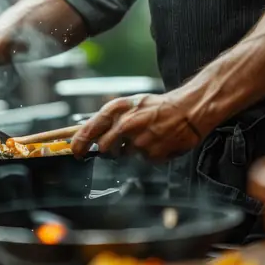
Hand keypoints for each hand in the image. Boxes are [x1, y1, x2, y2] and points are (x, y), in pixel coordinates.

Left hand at [71, 91, 203, 161]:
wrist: (188, 111)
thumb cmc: (158, 106)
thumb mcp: (132, 104)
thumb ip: (112, 117)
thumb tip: (90, 132)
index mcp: (118, 109)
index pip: (90, 129)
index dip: (79, 143)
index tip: (76, 152)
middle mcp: (125, 124)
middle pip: (104, 148)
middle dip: (108, 150)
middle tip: (119, 145)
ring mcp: (138, 141)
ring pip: (124, 155)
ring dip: (130, 150)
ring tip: (145, 136)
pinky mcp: (151, 155)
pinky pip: (142, 160)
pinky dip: (147, 154)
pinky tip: (156, 142)